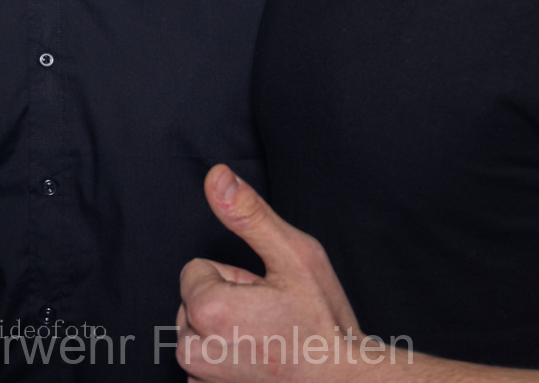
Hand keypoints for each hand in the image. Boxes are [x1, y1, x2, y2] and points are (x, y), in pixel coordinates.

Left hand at [178, 165, 364, 380]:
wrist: (345, 382)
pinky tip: (260, 363)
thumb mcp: (294, 255)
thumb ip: (248, 212)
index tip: (264, 294)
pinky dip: (226, 360)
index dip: (233, 278)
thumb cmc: (323, 325)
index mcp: (207, 309)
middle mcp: (193, 350)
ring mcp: (199, 379)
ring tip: (267, 340)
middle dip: (225, 303)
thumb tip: (217, 176)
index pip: (196, 271)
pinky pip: (203, 365)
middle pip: (194, 302)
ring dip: (225, 333)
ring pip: (198, 333)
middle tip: (269, 317)